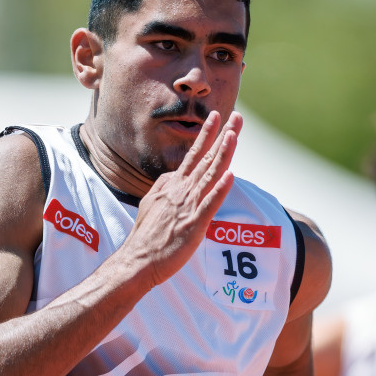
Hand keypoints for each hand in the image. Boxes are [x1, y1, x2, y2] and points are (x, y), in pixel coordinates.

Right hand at [124, 111, 241, 288]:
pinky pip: (209, 204)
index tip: (218, 118)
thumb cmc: (146, 236)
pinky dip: (220, 189)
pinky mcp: (193, 224)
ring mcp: (188, 206)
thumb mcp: (150, 203)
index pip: (194, 155)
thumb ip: (163, 189)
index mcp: (173, 185)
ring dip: (222, 154)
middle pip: (206, 158)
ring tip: (234, 135)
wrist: (138, 259)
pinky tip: (230, 175)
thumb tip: (170, 177)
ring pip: (209, 175)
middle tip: (237, 116)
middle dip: (223, 136)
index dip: (207, 135)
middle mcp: (181, 191)